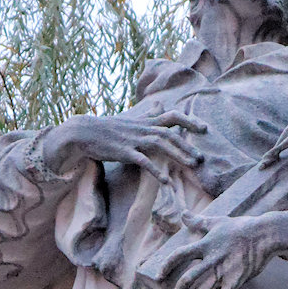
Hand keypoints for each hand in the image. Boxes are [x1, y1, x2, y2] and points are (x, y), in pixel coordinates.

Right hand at [38, 111, 206, 181]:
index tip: (204, 128)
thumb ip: (147, 115)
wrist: (83, 132)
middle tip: (201, 158)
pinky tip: (165, 182)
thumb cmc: (108, 128)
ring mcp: (134, 140)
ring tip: (191, 165)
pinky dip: (155, 171)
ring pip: (160, 144)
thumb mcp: (131, 120)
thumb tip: (159, 106)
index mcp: (145, 122)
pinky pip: (143, 161)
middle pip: (170, 133)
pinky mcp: (124, 152)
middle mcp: (142, 129)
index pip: (172, 116)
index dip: (189, 121)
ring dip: (177, 155)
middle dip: (187, 144)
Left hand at [140, 211, 287, 288]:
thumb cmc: (240, 227)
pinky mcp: (236, 279)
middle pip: (188, 279)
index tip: (158, 278)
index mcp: (205, 244)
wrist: (265, 234)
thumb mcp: (217, 222)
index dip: (166, 266)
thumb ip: (198, 221)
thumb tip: (183, 214)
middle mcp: (212, 258)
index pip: (179, 255)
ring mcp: (224, 270)